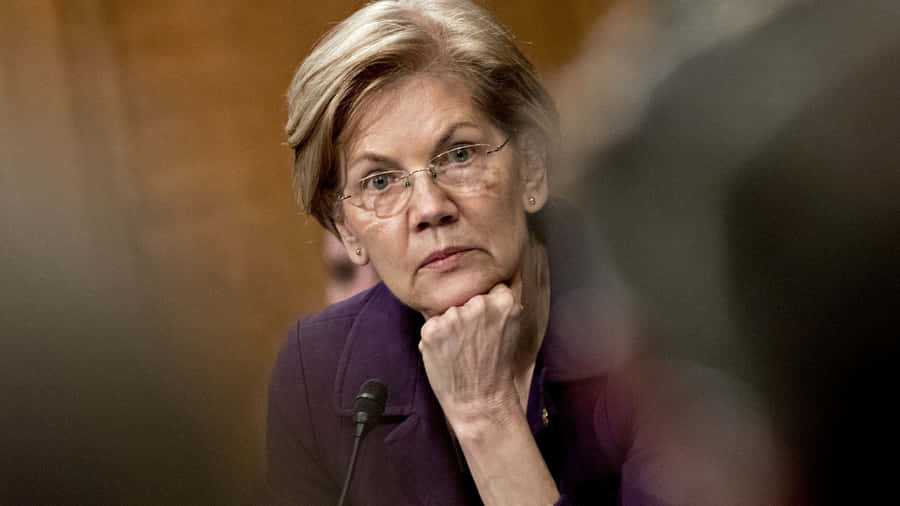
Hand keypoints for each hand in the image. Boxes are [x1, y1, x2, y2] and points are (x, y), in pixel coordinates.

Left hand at [419, 283, 526, 426]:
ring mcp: (454, 316)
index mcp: (504, 300)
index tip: (486, 323)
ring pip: (447, 310)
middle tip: (473, 340)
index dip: (485, 304)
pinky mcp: (432, 330)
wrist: (481, 400)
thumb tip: (476, 282)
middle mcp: (479, 304)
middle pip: (465, 296)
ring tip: (461, 349)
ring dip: (449, 325)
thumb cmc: (495, 366)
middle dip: (465, 313)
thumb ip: (496, 305)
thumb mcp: (509, 328)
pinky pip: (431, 324)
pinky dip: (435, 338)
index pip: (487, 285)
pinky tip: (448, 354)